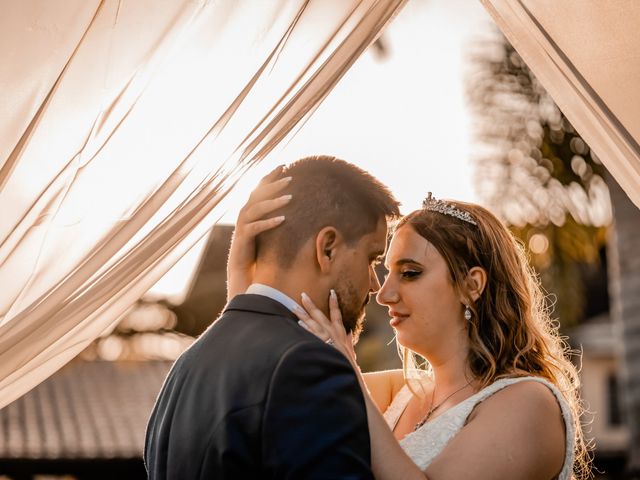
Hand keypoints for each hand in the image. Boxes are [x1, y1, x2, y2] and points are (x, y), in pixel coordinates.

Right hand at [226, 166, 291, 299]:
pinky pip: (255, 228)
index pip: (259, 188)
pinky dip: (268, 222)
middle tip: (291, 178)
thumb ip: (275, 216)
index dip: (270, 176)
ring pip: (256, 208)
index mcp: (250, 210)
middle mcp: (244, 214)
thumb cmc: (258, 250)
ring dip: (273, 202)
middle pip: (258, 194)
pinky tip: (282, 219)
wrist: (243, 271)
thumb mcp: (269, 230)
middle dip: (274, 185)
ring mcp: (242, 226)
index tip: (284, 165)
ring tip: (290, 198)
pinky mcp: (242, 239)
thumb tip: (295, 206)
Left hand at [294, 290, 357, 366]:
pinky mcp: (316, 344)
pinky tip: (298, 323)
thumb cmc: (347, 362)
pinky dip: (304, 328)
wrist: (344, 371)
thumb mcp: (350, 351)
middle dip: (310, 304)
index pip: (337, 314)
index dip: (334, 302)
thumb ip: (349, 341)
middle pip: (319, 315)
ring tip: (293, 306)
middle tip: (303, 295)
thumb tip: (349, 333)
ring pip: (310, 322)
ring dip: (301, 314)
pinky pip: (308, 334)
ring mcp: (323, 337)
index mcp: (340, 332)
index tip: (331, 292)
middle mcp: (331, 332)